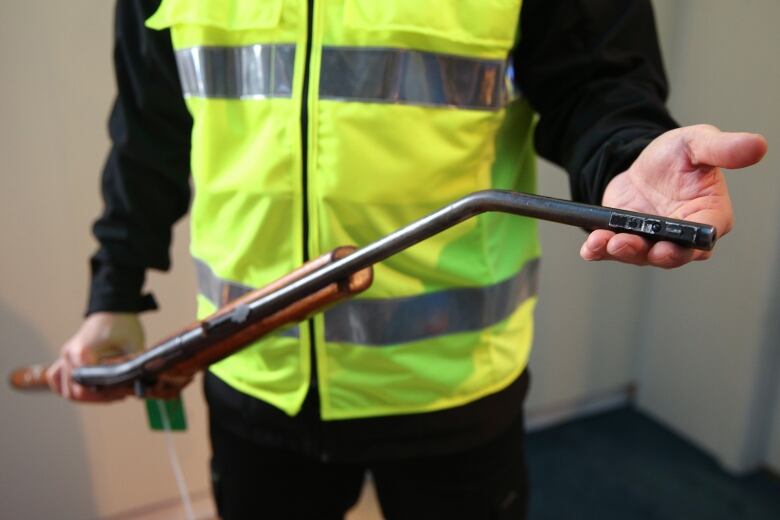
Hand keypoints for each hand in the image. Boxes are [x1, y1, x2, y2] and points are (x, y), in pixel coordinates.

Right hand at [46, 313, 193, 401]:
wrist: (113, 307)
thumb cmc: (123, 324)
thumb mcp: (134, 344)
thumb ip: (134, 366)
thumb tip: (139, 386)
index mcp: (83, 352)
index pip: (85, 388)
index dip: (103, 395)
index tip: (122, 393)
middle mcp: (69, 355)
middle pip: (74, 392)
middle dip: (98, 398)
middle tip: (120, 394)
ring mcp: (65, 356)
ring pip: (65, 390)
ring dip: (85, 396)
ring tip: (109, 393)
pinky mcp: (67, 357)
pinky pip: (58, 379)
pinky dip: (71, 388)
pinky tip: (92, 390)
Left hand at [581, 125, 766, 267]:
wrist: (640, 162)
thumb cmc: (676, 156)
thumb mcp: (697, 143)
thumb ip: (723, 148)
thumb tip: (757, 145)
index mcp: (709, 216)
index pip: (704, 237)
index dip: (690, 243)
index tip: (675, 241)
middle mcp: (682, 237)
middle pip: (673, 255)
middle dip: (655, 254)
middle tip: (636, 245)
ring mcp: (653, 242)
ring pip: (641, 256)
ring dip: (624, 252)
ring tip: (609, 241)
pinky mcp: (626, 240)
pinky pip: (612, 251)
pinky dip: (600, 251)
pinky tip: (591, 247)